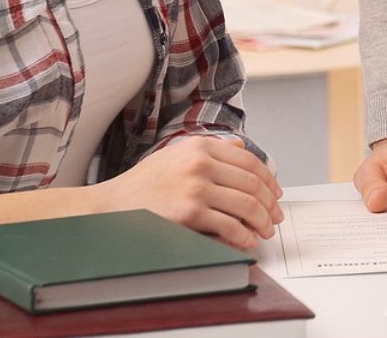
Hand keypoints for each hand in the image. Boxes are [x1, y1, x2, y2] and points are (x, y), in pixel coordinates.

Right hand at [95, 136, 282, 251]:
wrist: (111, 205)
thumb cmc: (143, 183)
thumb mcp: (176, 154)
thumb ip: (211, 149)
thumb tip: (241, 148)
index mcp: (200, 146)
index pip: (249, 162)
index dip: (268, 180)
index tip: (275, 194)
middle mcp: (200, 163)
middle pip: (252, 184)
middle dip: (269, 204)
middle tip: (275, 216)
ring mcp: (195, 187)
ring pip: (246, 205)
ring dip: (261, 221)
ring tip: (264, 230)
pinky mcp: (189, 213)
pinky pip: (229, 226)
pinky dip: (243, 236)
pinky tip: (246, 240)